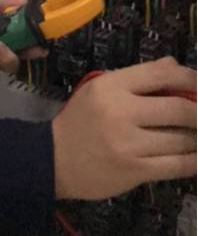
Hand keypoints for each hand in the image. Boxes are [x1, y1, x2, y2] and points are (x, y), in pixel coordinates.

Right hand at [52, 57, 196, 199]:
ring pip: (182, 139)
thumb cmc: (79, 122)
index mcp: (111, 86)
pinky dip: (194, 161)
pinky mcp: (134, 170)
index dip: (191, 79)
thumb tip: (174, 65)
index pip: (161, 74)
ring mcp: (128, 143)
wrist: (52, 159)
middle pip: (179, 108)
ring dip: (197, 138)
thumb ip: (137, 78)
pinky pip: (177, 165)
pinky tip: (197, 157)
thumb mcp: (100, 90)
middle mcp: (120, 112)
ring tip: (197, 136)